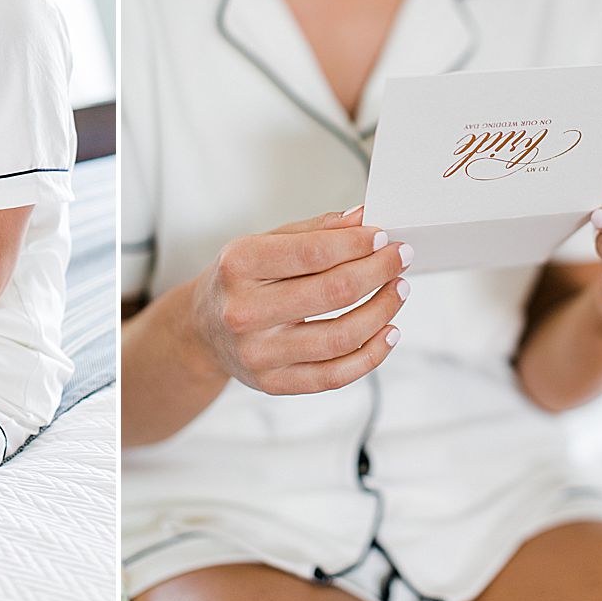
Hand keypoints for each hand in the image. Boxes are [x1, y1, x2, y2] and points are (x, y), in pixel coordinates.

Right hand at [188, 206, 412, 394]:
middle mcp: (243, 311)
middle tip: (400, 258)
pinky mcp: (273, 383)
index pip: (312, 253)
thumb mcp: (262, 244)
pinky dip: (371, 355)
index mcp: (238, 266)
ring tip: (399, 291)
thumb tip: (363, 218)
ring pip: (341, 337)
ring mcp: (257, 353)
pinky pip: (335, 376)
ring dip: (382, 311)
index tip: (384, 236)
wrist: (201, 329)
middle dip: (377, 271)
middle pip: (332, 293)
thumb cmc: (238, 281)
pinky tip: (388, 332)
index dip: (356, 244)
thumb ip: (313, 232)